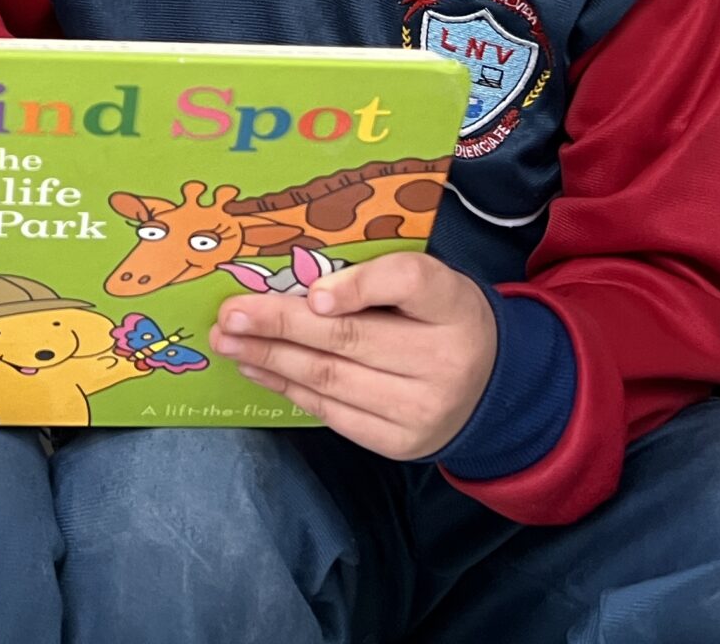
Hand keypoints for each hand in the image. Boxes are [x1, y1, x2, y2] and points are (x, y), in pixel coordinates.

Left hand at [209, 254, 498, 460]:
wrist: (490, 384)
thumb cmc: (438, 317)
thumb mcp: (425, 282)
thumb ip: (375, 278)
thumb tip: (295, 285)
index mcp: (451, 302)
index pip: (408, 283)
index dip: (357, 287)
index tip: (313, 292)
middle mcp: (443, 358)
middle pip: (350, 338)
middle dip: (279, 324)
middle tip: (230, 313)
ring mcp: (423, 407)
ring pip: (331, 379)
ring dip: (271, 359)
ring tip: (229, 341)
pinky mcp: (401, 441)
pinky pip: (333, 412)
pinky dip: (289, 388)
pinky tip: (259, 369)